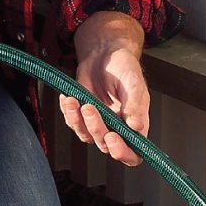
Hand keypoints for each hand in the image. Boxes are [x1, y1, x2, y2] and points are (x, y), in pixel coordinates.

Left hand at [61, 13, 149, 166]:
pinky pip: (73, 123)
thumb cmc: (123, 66)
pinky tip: (69, 98)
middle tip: (90, 108)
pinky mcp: (82, 116)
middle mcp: (118, 127)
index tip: (112, 137)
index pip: (133, 152)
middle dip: (96, 128)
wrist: (104, 53)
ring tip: (76, 101)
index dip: (123, 152)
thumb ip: (135, 105)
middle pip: (106, 145)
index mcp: (136, 123)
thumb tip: (137, 126)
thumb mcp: (133, 82)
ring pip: (87, 136)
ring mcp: (99, 123)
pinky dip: (68, 112)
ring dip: (78, 121)